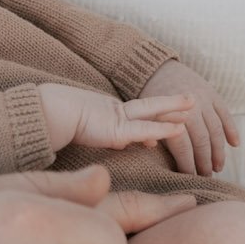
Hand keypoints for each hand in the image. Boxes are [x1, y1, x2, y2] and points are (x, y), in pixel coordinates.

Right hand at [38, 83, 202, 158]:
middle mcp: (116, 114)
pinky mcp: (118, 131)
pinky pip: (145, 130)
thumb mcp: (83, 128)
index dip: (156, 119)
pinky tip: (180, 129)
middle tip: (192, 100)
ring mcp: (118, 120)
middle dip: (171, 104)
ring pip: (152, 112)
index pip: (137, 117)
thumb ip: (102, 135)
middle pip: (150, 107)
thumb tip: (118, 142)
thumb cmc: (58, 120)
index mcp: (107, 114)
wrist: (51, 114)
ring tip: (193, 103)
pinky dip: (163, 129)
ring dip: (174, 107)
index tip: (174, 125)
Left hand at [141, 61, 238, 171]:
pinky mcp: (212, 93)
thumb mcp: (145, 116)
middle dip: (205, 163)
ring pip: (215, 130)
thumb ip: (155, 135)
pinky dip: (231, 129)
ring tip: (217, 168)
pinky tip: (235, 144)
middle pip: (202, 141)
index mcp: (170, 114)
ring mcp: (203, 99)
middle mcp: (189, 108)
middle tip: (205, 178)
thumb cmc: (148, 97)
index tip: (189, 178)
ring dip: (219, 151)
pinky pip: (225, 113)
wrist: (156, 68)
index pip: (183, 147)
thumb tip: (164, 160)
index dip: (187, 165)